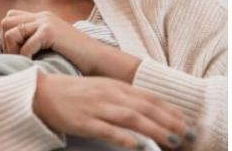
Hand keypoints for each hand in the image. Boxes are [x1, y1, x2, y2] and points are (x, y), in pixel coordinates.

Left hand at [0, 10, 141, 81]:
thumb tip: (10, 48)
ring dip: (12, 49)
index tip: (13, 53)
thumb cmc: (76, 59)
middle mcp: (42, 16)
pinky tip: (34, 63)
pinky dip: (25, 56)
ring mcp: (46, 22)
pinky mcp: (50, 32)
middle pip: (6, 21)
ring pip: (11, 31)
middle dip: (5, 42)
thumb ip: (35, 40)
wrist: (99, 60)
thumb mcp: (51, 45)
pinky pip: (26, 44)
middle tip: (15, 58)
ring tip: (22, 61)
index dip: (6, 36)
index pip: (10, 18)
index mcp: (41, 17)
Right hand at [33, 73, 194, 149]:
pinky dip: (123, 137)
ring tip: (172, 141)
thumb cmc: (74, 93)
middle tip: (189, 135)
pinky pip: (106, 129)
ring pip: (131, 118)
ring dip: (155, 130)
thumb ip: (124, 98)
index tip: (188, 122)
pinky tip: (136, 145)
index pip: (149, 97)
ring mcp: (96, 108)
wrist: (42, 92)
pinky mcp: (83, 121)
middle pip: (145, 108)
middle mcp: (108, 94)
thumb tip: (149, 112)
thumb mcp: (102, 89)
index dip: (171, 110)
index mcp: (114, 86)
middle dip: (170, 122)